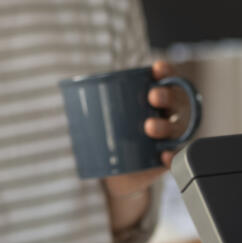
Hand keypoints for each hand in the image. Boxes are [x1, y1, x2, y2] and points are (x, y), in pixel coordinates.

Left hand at [101, 60, 191, 199]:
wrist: (116, 174)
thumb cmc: (111, 137)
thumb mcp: (102, 117)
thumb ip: (92, 102)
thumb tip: (64, 86)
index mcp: (155, 100)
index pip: (167, 80)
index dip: (166, 72)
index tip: (157, 68)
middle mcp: (167, 116)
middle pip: (176, 102)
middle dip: (167, 95)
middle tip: (152, 97)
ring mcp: (169, 139)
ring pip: (177, 128)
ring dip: (166, 125)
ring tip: (149, 128)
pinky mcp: (167, 160)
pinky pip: (177, 158)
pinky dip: (172, 157)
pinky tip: (164, 156)